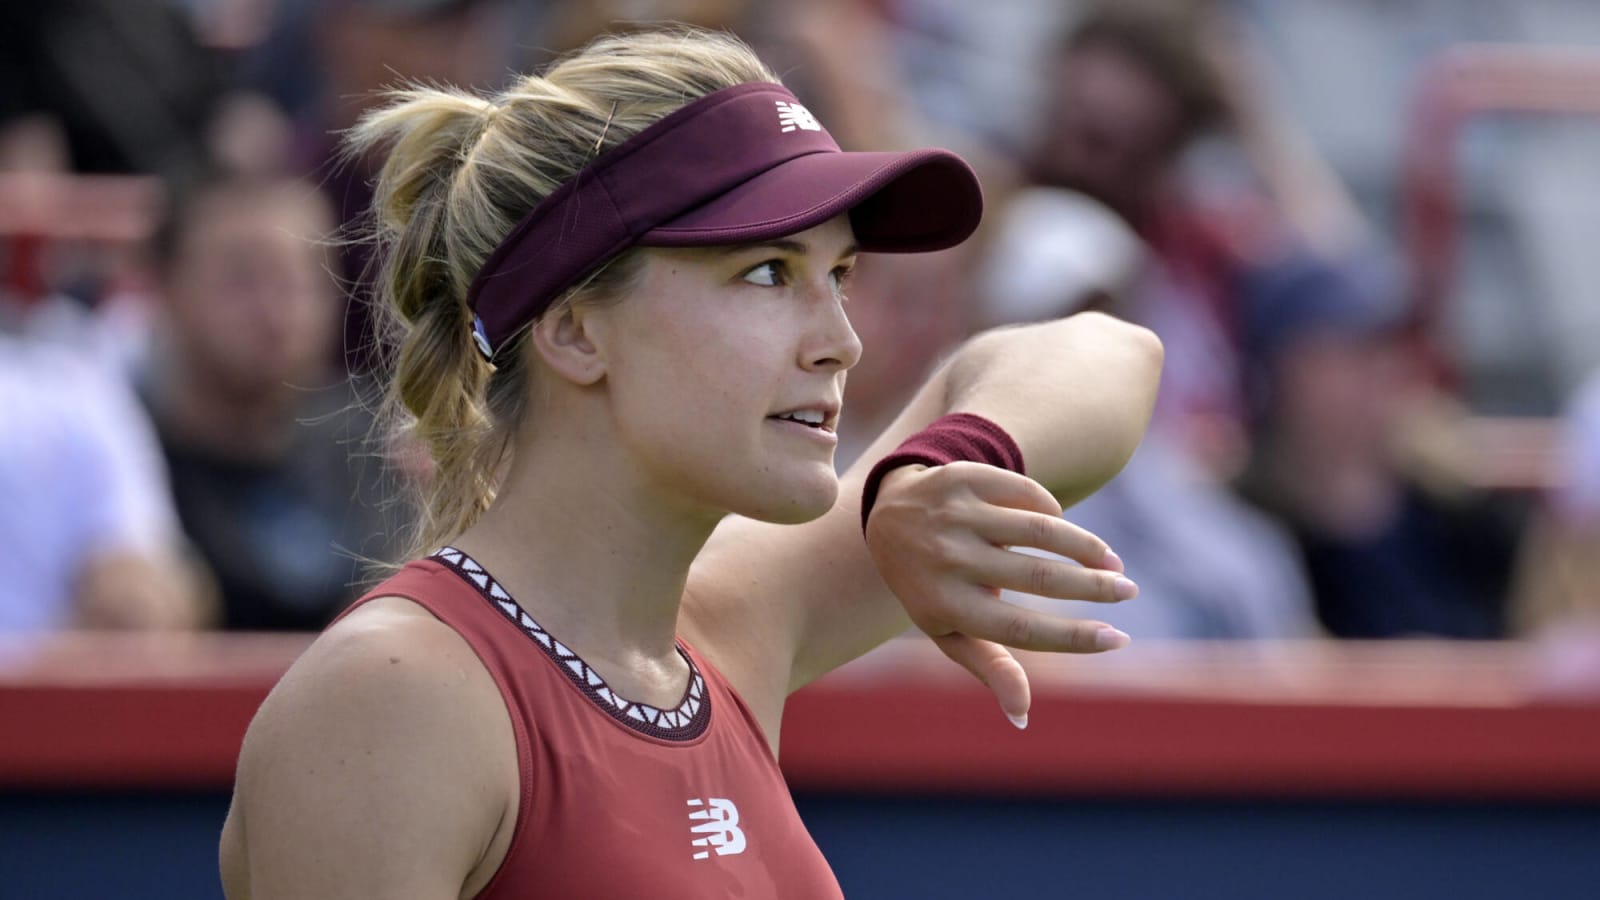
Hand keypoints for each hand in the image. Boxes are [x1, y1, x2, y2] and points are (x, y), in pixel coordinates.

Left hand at [864, 462, 1135, 728]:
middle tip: (1127, 591)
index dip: (1073, 637)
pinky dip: (1052, 511)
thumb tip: (1022, 717)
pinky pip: (1026, 493)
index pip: (1020, 628)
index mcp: (944, 605)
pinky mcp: (963, 478)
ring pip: (1041, 529)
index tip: (1118, 639)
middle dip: (1095, 587)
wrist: (887, 513)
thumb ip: (988, 666)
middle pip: (1038, 577)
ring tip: (1111, 561)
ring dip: (1086, 546)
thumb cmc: (930, 584)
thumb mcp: (947, 628)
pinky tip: (1063, 527)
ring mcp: (955, 515)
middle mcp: (948, 559)